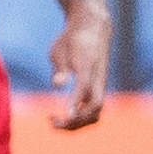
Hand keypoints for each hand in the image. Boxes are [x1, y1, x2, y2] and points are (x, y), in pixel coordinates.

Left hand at [48, 3, 109, 130]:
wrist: (93, 29)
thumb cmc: (72, 39)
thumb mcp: (59, 49)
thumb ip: (60, 67)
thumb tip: (58, 84)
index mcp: (89, 66)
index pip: (84, 87)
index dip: (75, 102)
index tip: (64, 115)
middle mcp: (98, 79)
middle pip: (95, 108)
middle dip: (75, 120)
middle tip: (52, 121)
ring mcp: (100, 86)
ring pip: (96, 114)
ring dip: (77, 124)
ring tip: (55, 122)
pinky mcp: (97, 90)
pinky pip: (93, 111)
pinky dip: (79, 119)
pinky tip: (63, 116)